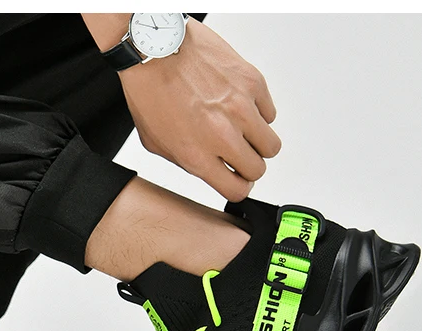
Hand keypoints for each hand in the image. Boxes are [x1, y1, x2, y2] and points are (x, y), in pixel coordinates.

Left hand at [120, 18, 280, 201]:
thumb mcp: (157, 143)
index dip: (237, 187)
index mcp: (197, 156)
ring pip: (271, 145)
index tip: (236, 180)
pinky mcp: (252, 82)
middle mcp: (222, 135)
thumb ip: (188, 162)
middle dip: (249, 167)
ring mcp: (241, 108)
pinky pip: (269, 112)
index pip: (236, 190)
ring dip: (258, 143)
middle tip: (239, 155)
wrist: (155, 49)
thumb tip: (210, 169)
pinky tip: (239, 106)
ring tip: (242, 131)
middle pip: (257, 169)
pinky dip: (258, 113)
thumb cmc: (150, 91)